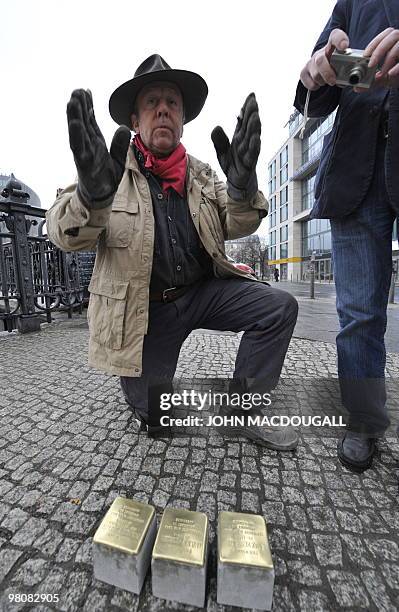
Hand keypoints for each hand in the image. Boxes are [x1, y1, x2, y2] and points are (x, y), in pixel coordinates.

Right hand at [67, 89, 130, 208]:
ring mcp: (84, 154)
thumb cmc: (106, 177)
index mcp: (95, 142)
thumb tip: (124, 127)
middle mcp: (88, 145)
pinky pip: (79, 148)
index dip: (88, 106)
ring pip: (78, 132)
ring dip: (74, 116)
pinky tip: (75, 123)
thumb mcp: (118, 159)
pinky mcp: (84, 164)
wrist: (102, 197)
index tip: (85, 91)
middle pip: (83, 123)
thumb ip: (121, 144)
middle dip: (79, 107)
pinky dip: (77, 135)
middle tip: (77, 90)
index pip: (90, 121)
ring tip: (72, 101)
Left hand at [211, 93, 260, 200]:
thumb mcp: (222, 152)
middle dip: (251, 114)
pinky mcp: (249, 165)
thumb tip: (216, 127)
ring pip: (252, 139)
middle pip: (249, 127)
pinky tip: (256, 138)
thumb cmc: (233, 166)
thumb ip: (219, 140)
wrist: (237, 185)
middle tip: (253, 101)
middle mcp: (245, 144)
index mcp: (239, 138)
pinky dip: (254, 147)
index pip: (243, 121)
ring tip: (256, 116)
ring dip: (254, 128)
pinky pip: (252, 155)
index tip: (251, 95)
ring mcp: (248, 154)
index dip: (247, 109)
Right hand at [300, 28, 348, 90]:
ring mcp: (311, 62)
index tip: (344, 46)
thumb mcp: (346, 63)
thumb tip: (353, 81)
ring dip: (323, 81)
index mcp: (333, 45)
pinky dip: (315, 86)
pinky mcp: (304, 72)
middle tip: (333, 80)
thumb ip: (350, 68)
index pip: (335, 36)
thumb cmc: (338, 66)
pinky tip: (320, 83)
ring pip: (315, 74)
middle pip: (320, 59)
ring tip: (329, 81)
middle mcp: (321, 52)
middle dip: (327, 72)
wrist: (324, 70)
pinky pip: (309, 82)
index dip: (339, 40)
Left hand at [362, 28, 398, 88]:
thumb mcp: (383, 77)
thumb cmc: (396, 74)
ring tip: (381, 74)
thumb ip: (371, 80)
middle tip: (371, 65)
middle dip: (379, 50)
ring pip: (398, 46)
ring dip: (388, 59)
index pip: (385, 33)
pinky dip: (397, 67)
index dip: (374, 43)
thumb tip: (357, 88)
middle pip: (393, 35)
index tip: (365, 55)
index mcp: (395, 40)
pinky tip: (391, 74)